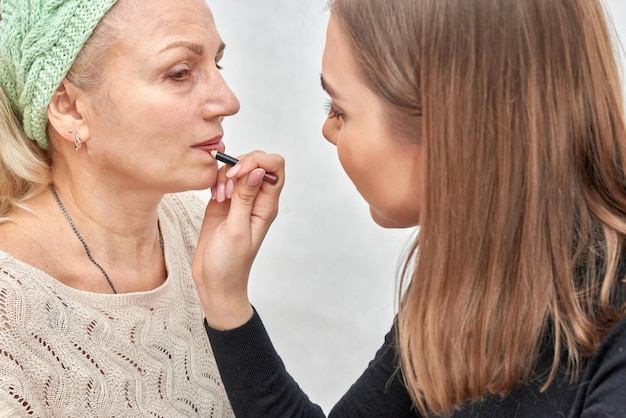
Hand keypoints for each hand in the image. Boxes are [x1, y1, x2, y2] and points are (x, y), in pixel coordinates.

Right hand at [192, 151, 284, 329]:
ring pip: (238, 169)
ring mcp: (240, 200)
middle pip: (256, 163)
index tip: (238, 173)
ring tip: (219, 196)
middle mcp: (257, 200)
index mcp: (267, 206)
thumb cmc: (229, 264)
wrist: (215, 282)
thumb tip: (258, 170)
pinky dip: (216, 181)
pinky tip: (213, 197)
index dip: (258, 162)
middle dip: (239, 165)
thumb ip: (245, 198)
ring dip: (225, 175)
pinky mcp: (223, 202)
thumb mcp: (237, 230)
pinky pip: (222, 180)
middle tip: (226, 186)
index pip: (275, 168)